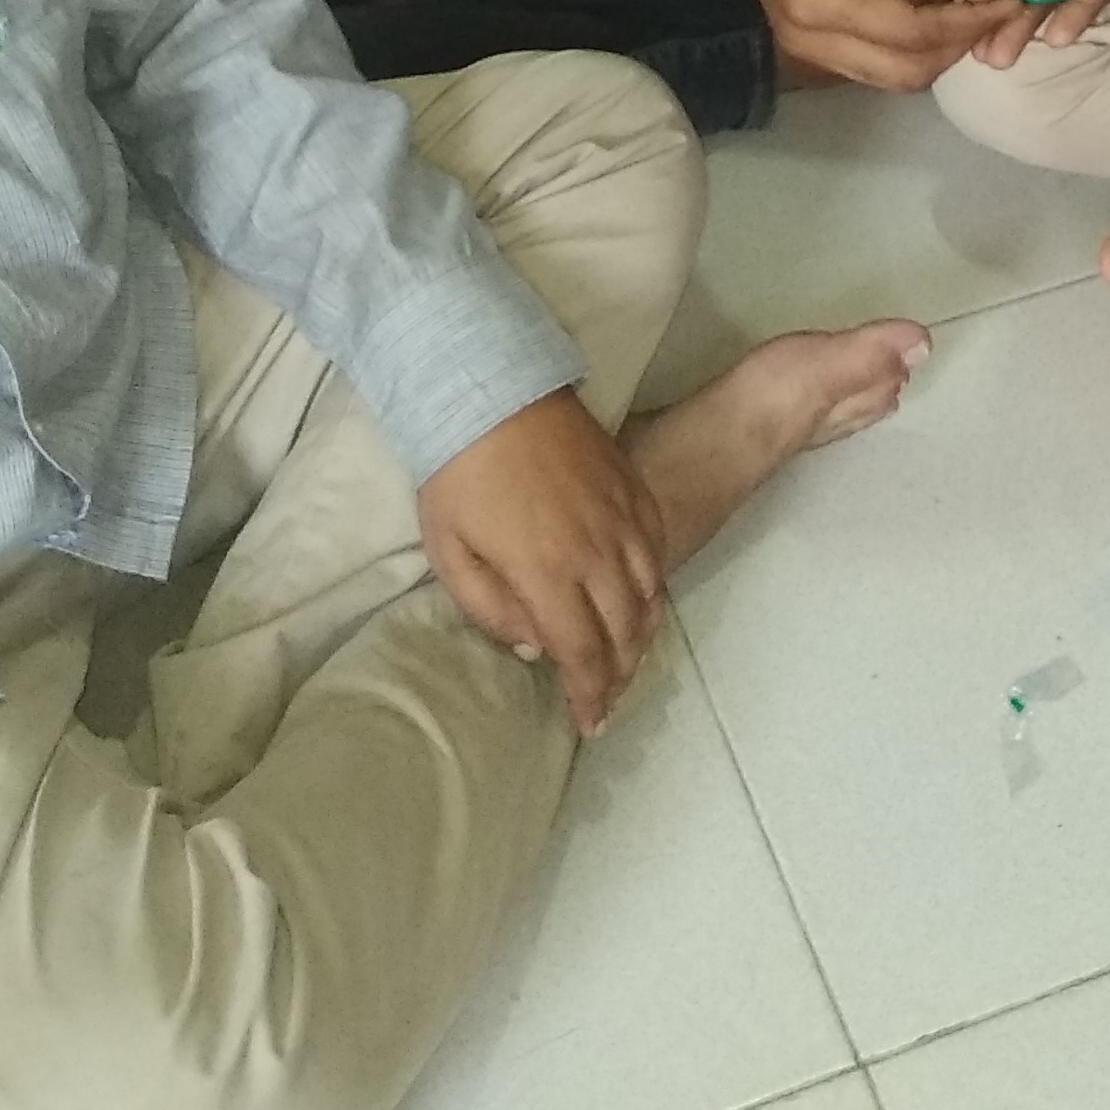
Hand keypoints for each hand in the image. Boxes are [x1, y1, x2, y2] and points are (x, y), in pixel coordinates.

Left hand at [415, 389, 666, 733]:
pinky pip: (658, 549)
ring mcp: (622, 517)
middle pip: (627, 631)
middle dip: (620, 675)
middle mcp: (598, 553)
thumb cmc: (457, 472)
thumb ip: (491, 610)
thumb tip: (534, 646)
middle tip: (608, 700)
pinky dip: (655, 584)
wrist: (490, 387)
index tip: (591, 723)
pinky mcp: (632, 486)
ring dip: (643, 635)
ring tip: (628, 658)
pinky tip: (642, 596)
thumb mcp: (450, 551)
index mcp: (549, 573)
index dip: (590, 695)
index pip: (583, 654)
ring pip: (651, 594)